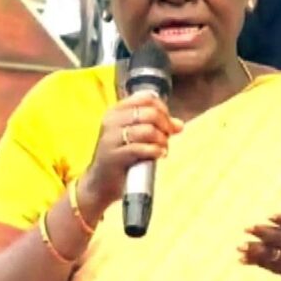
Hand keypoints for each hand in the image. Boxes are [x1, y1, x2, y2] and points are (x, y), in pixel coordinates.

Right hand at [78, 92, 183, 222]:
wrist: (100, 182)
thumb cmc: (122, 157)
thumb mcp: (138, 138)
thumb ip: (158, 128)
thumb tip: (179, 125)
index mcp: (116, 111)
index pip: (146, 98)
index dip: (163, 109)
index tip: (168, 123)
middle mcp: (112, 120)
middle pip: (150, 113)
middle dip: (165, 125)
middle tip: (167, 137)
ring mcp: (111, 138)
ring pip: (148, 130)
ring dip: (162, 140)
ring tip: (163, 148)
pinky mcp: (113, 156)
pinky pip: (141, 148)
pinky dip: (155, 151)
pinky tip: (159, 155)